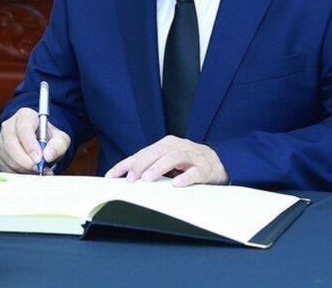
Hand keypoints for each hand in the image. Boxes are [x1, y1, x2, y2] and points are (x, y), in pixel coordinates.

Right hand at [0, 107, 70, 174]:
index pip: (23, 128)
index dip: (30, 145)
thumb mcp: (60, 139)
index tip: (39, 158)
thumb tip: (48, 155)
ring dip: (24, 169)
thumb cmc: (49, 138)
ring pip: (8, 158)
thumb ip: (58, 145)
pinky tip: (30, 172)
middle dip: (25, 160)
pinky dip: (19, 174)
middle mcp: (9, 126)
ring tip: (39, 171)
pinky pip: (6, 168)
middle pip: (11, 144)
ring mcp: (1, 141)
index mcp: (24, 116)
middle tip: (39, 169)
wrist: (39, 143)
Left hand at [105, 136, 228, 186]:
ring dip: (158, 168)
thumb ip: (150, 167)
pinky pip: (195, 172)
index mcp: (165, 145)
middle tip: (130, 178)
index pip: (141, 153)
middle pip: (155, 152)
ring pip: (173, 158)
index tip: (111, 176)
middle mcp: (177, 147)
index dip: (125, 164)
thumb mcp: (167, 162)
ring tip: (147, 179)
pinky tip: (176, 184)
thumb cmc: (187, 163)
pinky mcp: (205, 168)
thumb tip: (126, 179)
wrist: (220, 161)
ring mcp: (191, 156)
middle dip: (140, 165)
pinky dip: (185, 177)